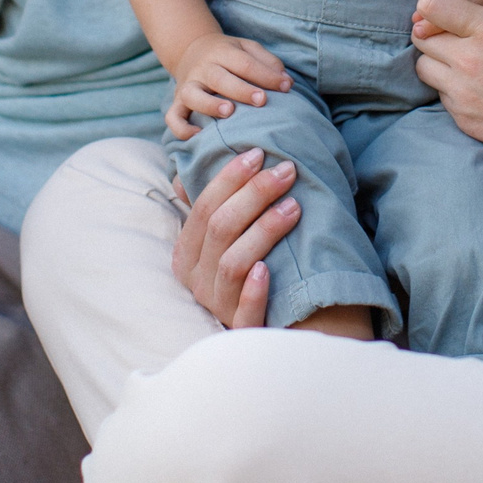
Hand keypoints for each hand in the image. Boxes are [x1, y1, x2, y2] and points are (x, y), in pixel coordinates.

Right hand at [165, 33, 291, 138]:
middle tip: (262, 101)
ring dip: (210, 104)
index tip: (286, 87)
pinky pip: (173, 117)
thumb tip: (286, 82)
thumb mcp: (247, 48)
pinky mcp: (176, 102)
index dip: (266, 75)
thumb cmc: (228, 56)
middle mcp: (203, 68)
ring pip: (193, 95)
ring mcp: (188, 85)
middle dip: (242, 90)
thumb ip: (267, 62)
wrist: (190, 51)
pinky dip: (182, 128)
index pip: (245, 63)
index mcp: (222, 52)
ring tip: (229, 112)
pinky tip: (198, 136)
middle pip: (220, 78)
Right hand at [169, 147, 301, 326]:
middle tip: (287, 171)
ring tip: (294, 206)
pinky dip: (255, 290)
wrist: (279, 327)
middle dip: (254, 194)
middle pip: (220, 229)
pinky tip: (268, 269)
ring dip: (263, 231)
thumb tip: (190, 151)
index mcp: (188, 254)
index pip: (203, 208)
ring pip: (233, 263)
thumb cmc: (252, 271)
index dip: (229, 178)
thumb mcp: (229, 239)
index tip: (259, 153)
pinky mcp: (244, 331)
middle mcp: (197, 282)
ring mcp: (218, 307)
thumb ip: (216, 205)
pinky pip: (244, 311)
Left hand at [412, 0, 482, 173]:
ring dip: (438, 60)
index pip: (431, 4)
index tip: (450, 4)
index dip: (435, 0)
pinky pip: (440, 95)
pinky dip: (450, 88)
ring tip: (467, 61)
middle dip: (434, 30)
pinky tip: (478, 88)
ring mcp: (463, 94)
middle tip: (459, 33)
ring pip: (424, 66)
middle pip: (421, 35)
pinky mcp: (463, 120)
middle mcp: (470, 60)